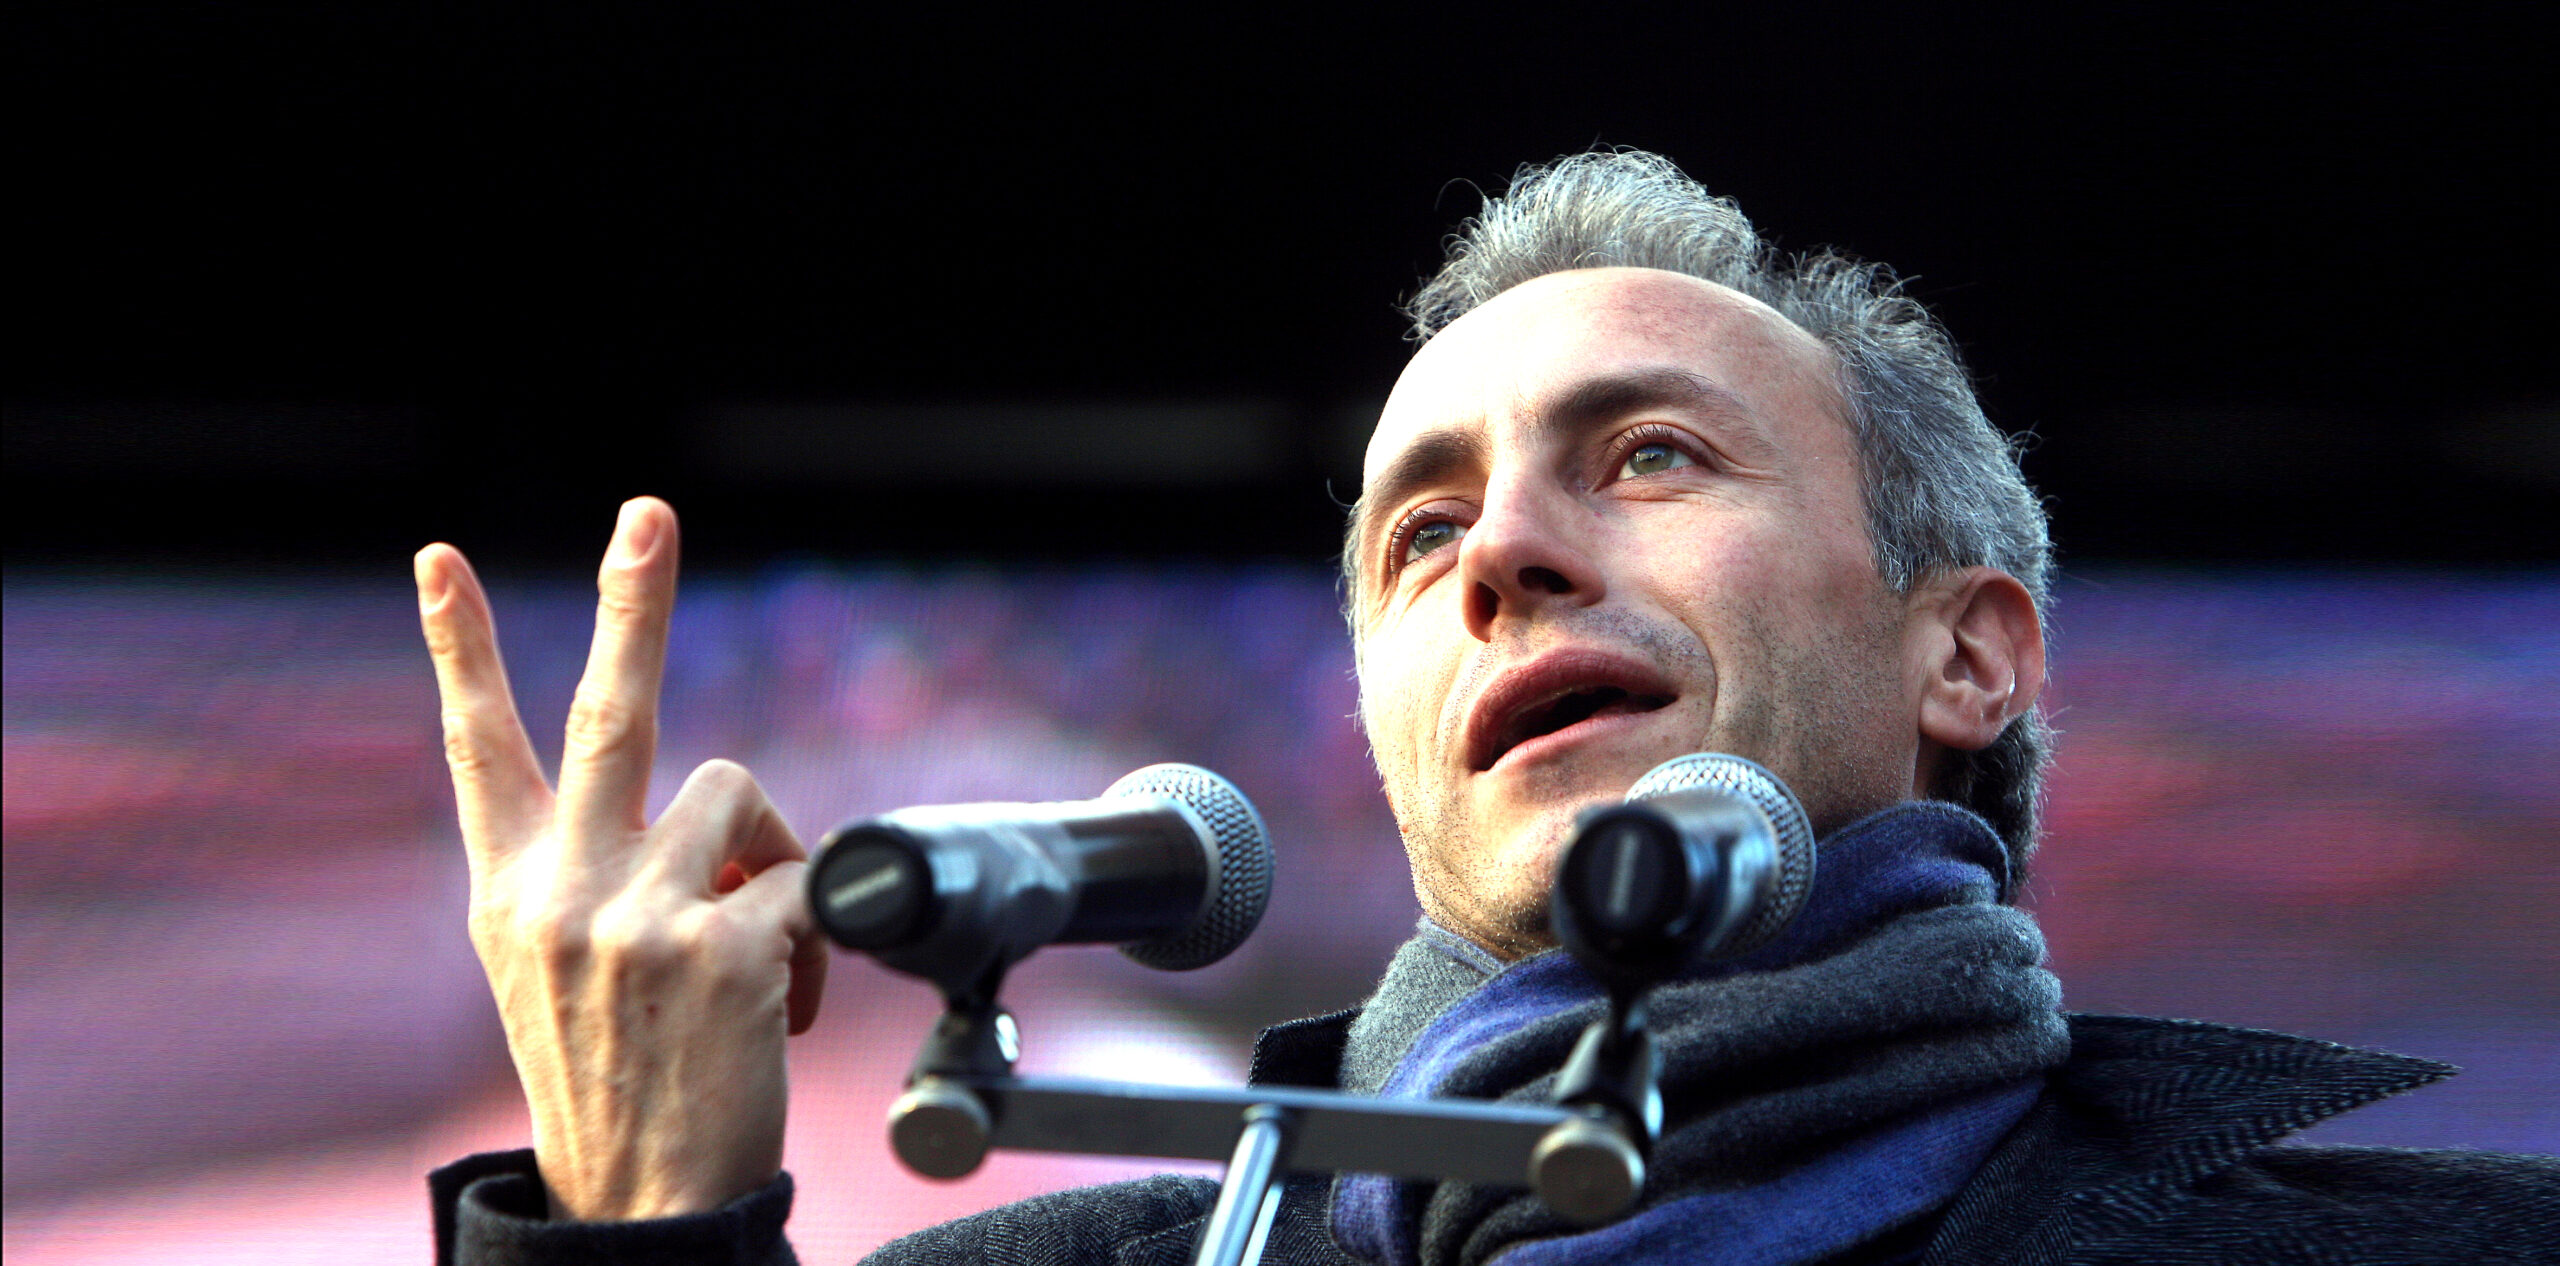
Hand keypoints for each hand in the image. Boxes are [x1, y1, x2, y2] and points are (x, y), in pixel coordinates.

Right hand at [416, 496, 828, 1220]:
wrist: (637, 1203)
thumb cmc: (616, 1080)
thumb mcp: (560, 969)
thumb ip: (595, 872)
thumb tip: (706, 802)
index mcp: (508, 890)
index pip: (476, 748)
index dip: (461, 649)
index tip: (441, 558)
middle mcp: (558, 889)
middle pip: (607, 711)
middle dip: (632, 601)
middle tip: (648, 513)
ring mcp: (634, 914)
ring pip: (741, 795)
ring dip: (768, 856)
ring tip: (754, 947)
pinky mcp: (716, 948)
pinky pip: (802, 880)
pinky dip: (815, 938)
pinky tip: (786, 1005)